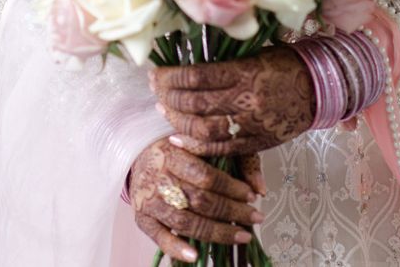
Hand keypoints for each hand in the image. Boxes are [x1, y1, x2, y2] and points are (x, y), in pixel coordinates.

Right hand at [131, 138, 264, 263]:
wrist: (139, 153)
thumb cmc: (179, 148)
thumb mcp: (203, 143)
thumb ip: (232, 160)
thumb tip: (260, 188)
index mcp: (173, 152)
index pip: (206, 175)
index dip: (231, 188)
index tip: (251, 196)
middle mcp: (158, 176)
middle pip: (199, 200)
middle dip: (231, 211)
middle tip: (256, 217)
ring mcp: (149, 199)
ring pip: (184, 222)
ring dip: (216, 232)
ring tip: (242, 235)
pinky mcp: (142, 218)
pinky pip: (160, 237)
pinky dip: (177, 249)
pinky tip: (196, 255)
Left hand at [151, 46, 314, 155]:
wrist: (320, 88)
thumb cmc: (285, 65)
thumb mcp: (255, 54)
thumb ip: (225, 62)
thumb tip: (188, 61)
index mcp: (246, 71)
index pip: (197, 76)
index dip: (170, 76)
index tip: (156, 74)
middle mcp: (247, 99)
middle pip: (195, 103)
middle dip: (168, 98)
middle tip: (156, 92)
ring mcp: (252, 124)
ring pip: (203, 129)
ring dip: (177, 122)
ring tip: (164, 111)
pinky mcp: (258, 142)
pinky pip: (220, 149)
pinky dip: (196, 145)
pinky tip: (179, 138)